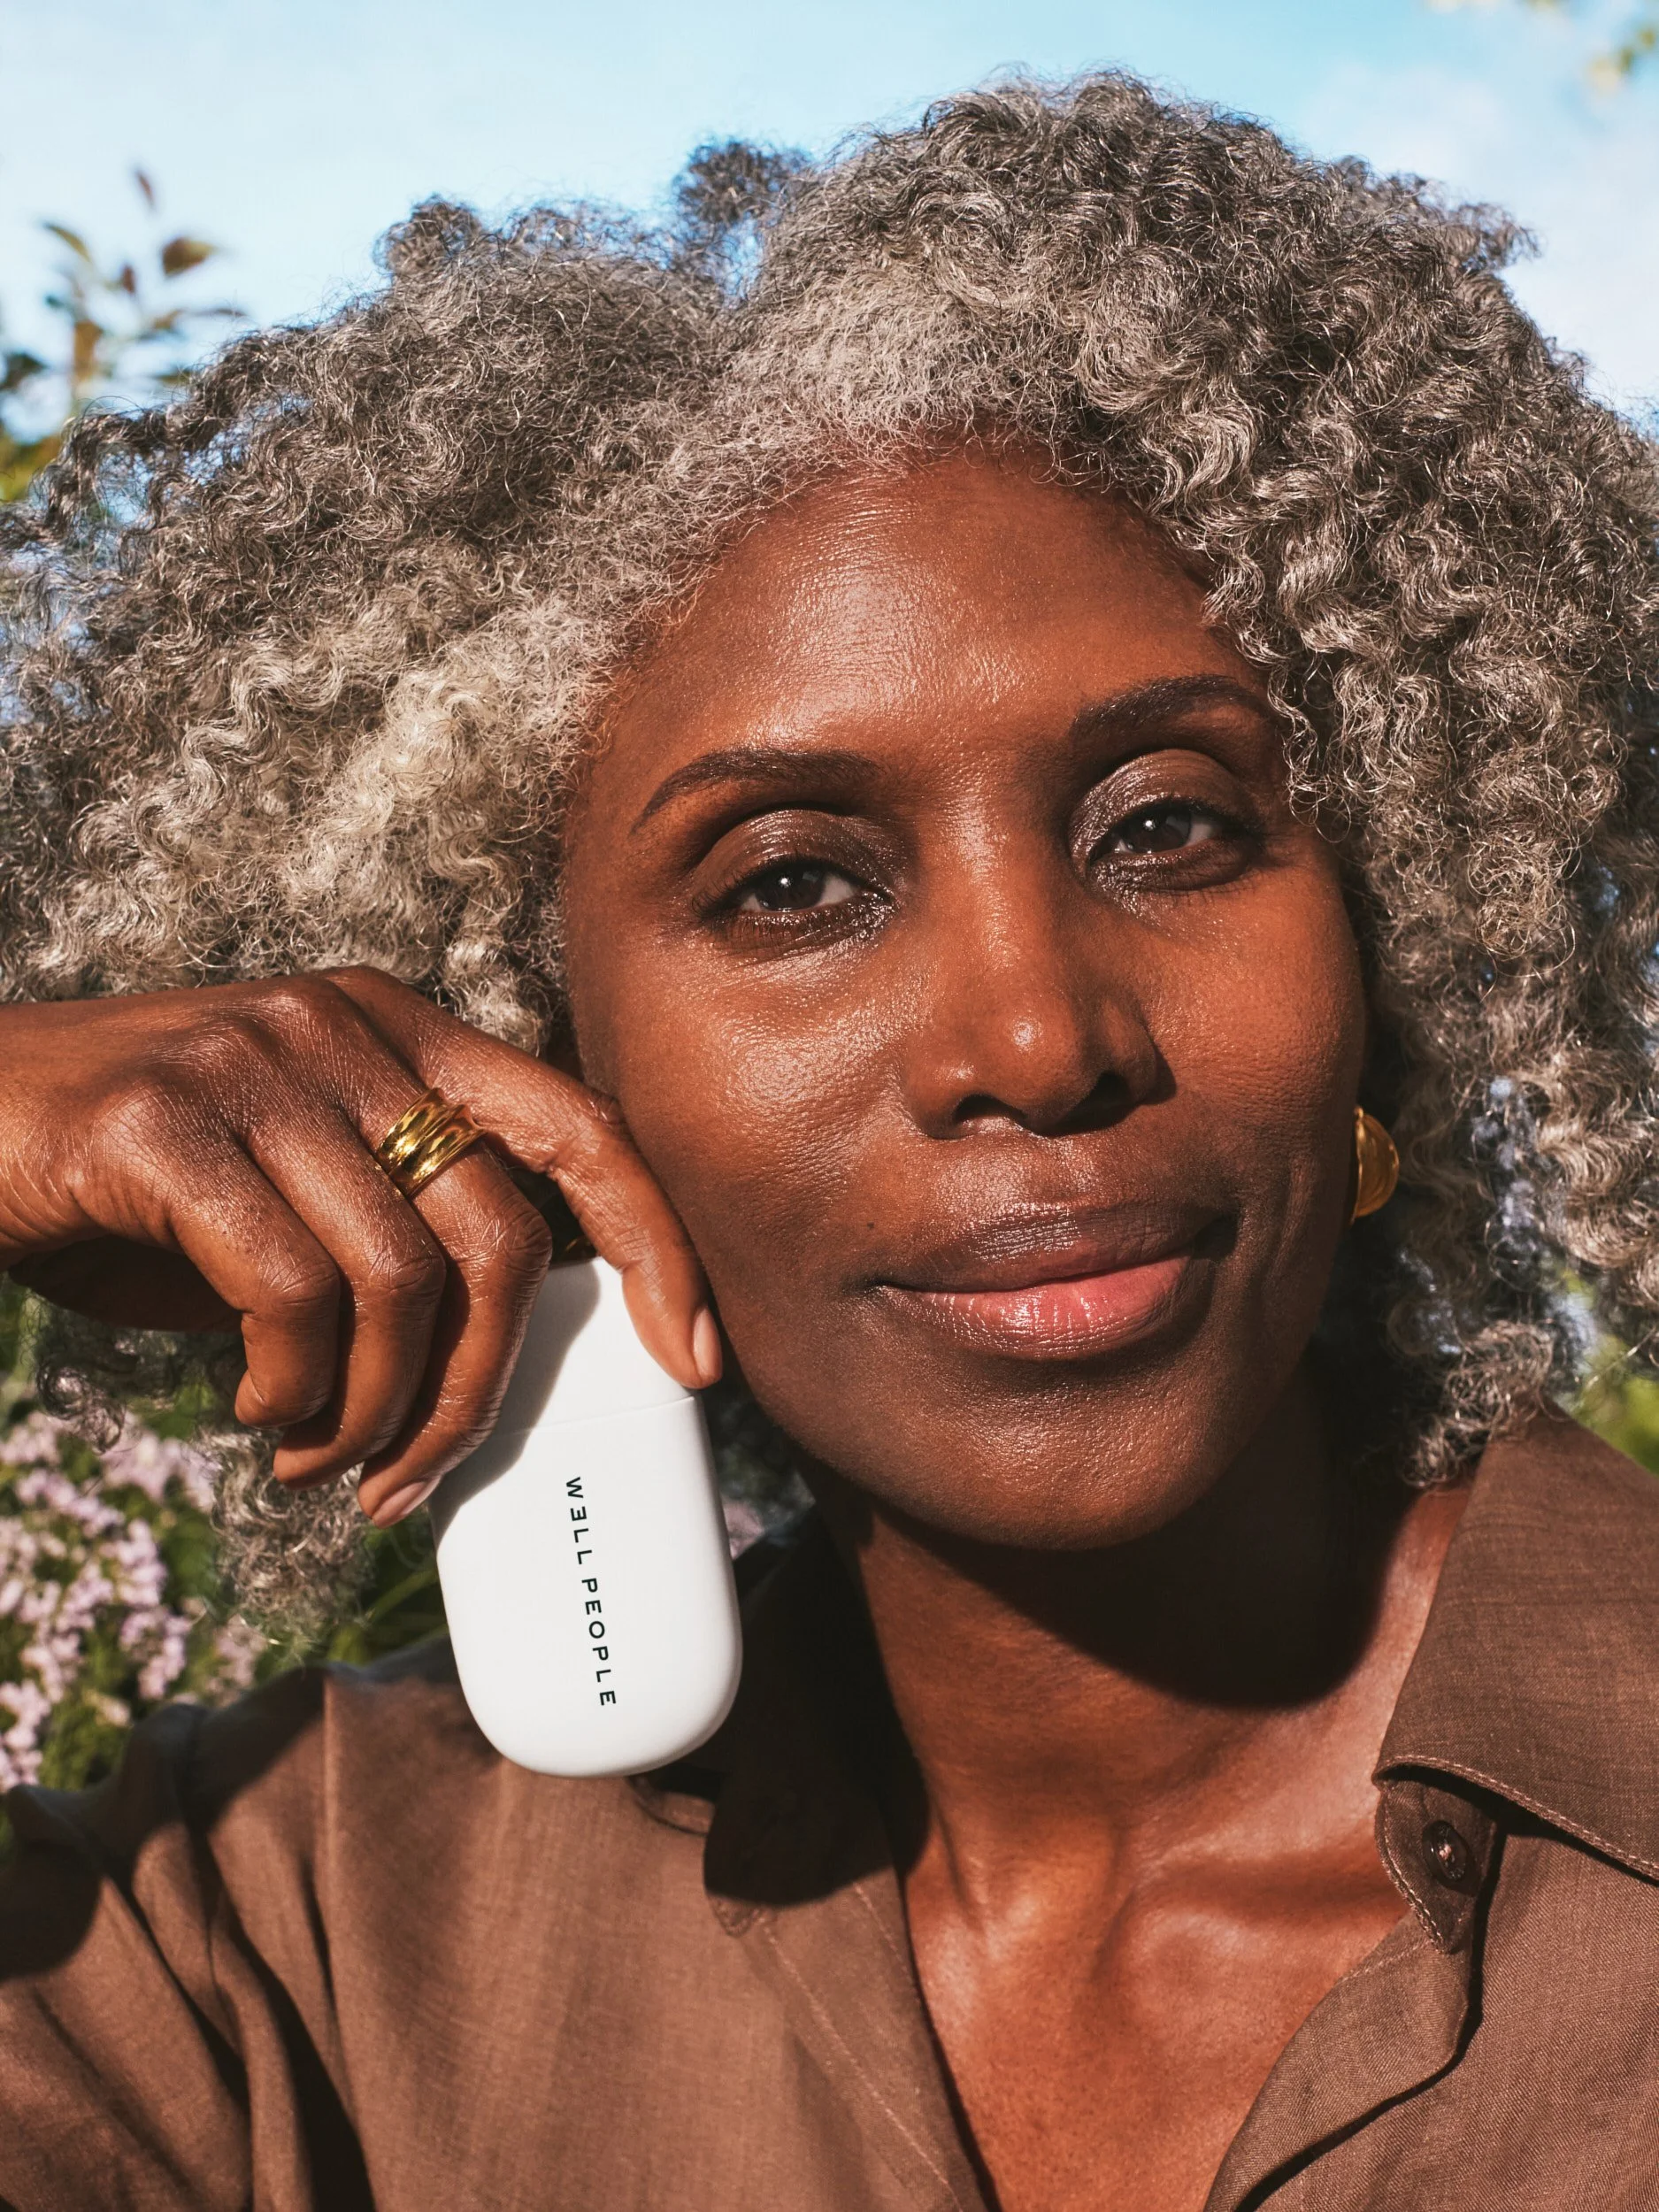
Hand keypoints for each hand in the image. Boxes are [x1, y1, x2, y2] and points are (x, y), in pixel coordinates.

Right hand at [0, 969, 717, 1522]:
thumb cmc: (127, 1183)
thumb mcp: (287, 1192)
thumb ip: (393, 1239)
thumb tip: (491, 1367)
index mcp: (397, 1029)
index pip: (582, 1125)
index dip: (658, 1244)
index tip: (693, 1357)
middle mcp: (344, 1024)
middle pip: (504, 1233)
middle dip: (480, 1389)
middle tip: (410, 1476)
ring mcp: (254, 1059)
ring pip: (403, 1277)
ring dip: (372, 1410)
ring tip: (313, 1455)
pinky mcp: (163, 1121)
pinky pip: (289, 1292)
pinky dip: (287, 1387)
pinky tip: (250, 1409)